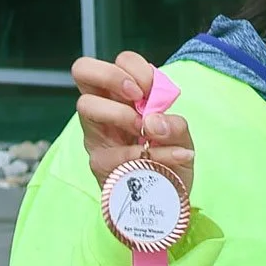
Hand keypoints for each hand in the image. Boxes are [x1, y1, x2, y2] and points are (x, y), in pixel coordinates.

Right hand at [72, 51, 193, 198]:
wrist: (170, 203)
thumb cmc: (171, 163)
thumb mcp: (182, 140)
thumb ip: (175, 124)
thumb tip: (153, 122)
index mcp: (125, 98)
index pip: (120, 62)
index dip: (136, 68)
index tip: (154, 90)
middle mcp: (104, 110)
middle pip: (83, 70)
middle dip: (113, 76)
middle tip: (138, 98)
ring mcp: (96, 136)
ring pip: (86, 105)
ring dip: (121, 114)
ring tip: (146, 133)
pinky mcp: (99, 164)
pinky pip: (112, 152)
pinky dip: (142, 155)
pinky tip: (163, 162)